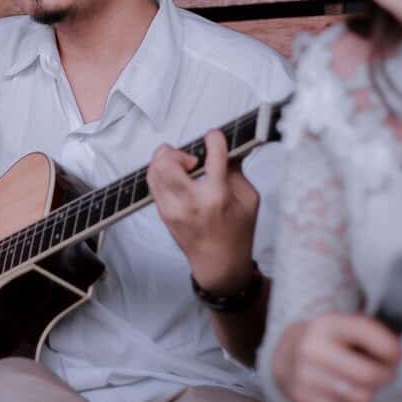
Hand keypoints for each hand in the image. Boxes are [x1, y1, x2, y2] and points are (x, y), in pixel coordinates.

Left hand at [147, 129, 258, 293]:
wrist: (219, 264)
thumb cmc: (237, 233)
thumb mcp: (248, 199)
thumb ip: (236, 170)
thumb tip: (227, 146)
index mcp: (217, 197)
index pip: (213, 154)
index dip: (214, 138)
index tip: (214, 137)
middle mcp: (191, 201)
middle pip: (167, 161)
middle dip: (179, 152)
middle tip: (192, 160)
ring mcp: (172, 208)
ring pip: (154, 170)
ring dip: (167, 160)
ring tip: (183, 168)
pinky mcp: (163, 212)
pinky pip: (152, 182)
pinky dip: (162, 172)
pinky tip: (177, 178)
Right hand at [273, 313, 400, 401]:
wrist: (285, 354)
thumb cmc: (327, 341)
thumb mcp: (343, 325)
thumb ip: (369, 334)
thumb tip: (393, 355)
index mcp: (326, 324)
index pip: (366, 333)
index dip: (390, 348)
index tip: (394, 354)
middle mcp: (312, 347)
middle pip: (368, 374)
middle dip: (385, 375)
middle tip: (385, 372)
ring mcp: (305, 374)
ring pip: (360, 398)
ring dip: (368, 393)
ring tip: (361, 383)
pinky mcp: (302, 397)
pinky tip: (346, 395)